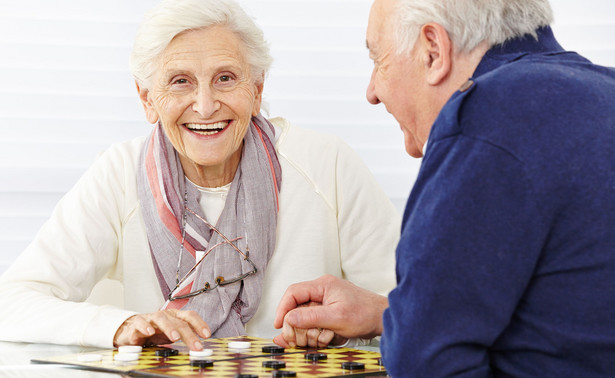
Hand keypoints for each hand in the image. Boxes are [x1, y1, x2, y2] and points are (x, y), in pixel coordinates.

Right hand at [113, 309, 210, 350]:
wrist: (130, 329)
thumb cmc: (153, 332)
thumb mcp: (170, 335)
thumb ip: (183, 338)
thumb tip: (198, 346)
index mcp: (174, 317)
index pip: (189, 316)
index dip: (199, 324)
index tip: (207, 334)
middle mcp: (164, 316)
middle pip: (178, 321)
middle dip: (189, 334)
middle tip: (196, 345)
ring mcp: (150, 319)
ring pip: (161, 318)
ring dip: (169, 327)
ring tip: (175, 338)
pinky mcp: (136, 324)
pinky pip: (140, 323)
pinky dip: (145, 326)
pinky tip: (149, 332)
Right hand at [273, 275, 387, 346]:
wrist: (382, 318)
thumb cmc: (365, 313)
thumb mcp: (336, 318)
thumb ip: (311, 317)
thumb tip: (289, 317)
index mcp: (322, 285)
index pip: (293, 292)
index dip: (283, 308)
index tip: (279, 324)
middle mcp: (322, 290)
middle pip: (296, 306)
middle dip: (296, 324)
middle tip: (298, 339)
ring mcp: (325, 300)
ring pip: (304, 316)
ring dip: (307, 331)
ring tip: (319, 338)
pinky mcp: (328, 310)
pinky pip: (313, 321)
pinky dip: (314, 332)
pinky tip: (324, 338)